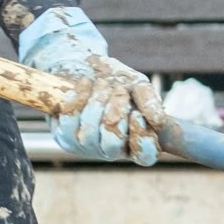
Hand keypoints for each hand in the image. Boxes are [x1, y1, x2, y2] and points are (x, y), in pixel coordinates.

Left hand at [19, 6, 164, 164]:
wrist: (85, 68)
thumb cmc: (118, 80)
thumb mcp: (138, 85)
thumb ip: (150, 101)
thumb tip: (159, 121)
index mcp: (136, 143)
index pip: (145, 155)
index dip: (141, 138)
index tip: (136, 114)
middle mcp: (112, 151)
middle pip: (112, 143)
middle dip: (115, 111)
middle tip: (119, 88)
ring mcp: (86, 147)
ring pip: (89, 131)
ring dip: (98, 101)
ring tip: (102, 83)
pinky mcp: (64, 137)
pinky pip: (69, 120)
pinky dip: (79, 97)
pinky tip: (85, 84)